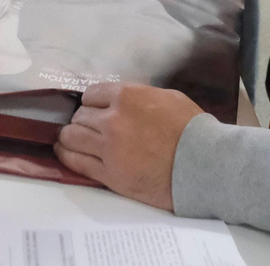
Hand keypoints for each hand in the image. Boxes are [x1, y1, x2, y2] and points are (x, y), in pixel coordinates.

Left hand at [54, 82, 201, 210]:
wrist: (204, 165)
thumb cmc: (192, 130)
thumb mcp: (167, 98)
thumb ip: (139, 96)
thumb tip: (122, 100)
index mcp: (127, 96)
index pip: (91, 94)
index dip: (93, 103)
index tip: (95, 110)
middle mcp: (112, 119)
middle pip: (80, 116)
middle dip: (83, 121)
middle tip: (89, 128)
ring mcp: (108, 148)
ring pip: (72, 137)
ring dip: (71, 137)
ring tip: (72, 140)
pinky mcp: (109, 174)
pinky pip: (77, 162)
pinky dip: (67, 156)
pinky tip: (65, 153)